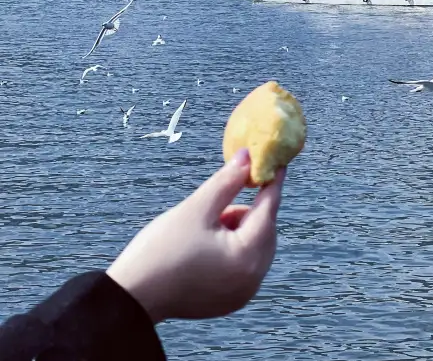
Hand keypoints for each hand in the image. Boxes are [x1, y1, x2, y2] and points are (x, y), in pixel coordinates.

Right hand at [107, 149, 284, 323]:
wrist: (132, 296)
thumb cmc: (161, 251)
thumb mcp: (196, 208)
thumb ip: (227, 181)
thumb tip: (247, 157)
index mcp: (247, 256)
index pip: (268, 209)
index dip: (271, 182)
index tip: (276, 162)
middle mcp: (252, 279)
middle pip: (264, 230)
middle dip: (246, 210)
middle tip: (218, 204)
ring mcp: (242, 293)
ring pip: (254, 246)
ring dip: (238, 229)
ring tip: (204, 228)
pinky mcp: (230, 300)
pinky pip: (244, 264)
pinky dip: (233, 248)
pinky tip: (205, 246)